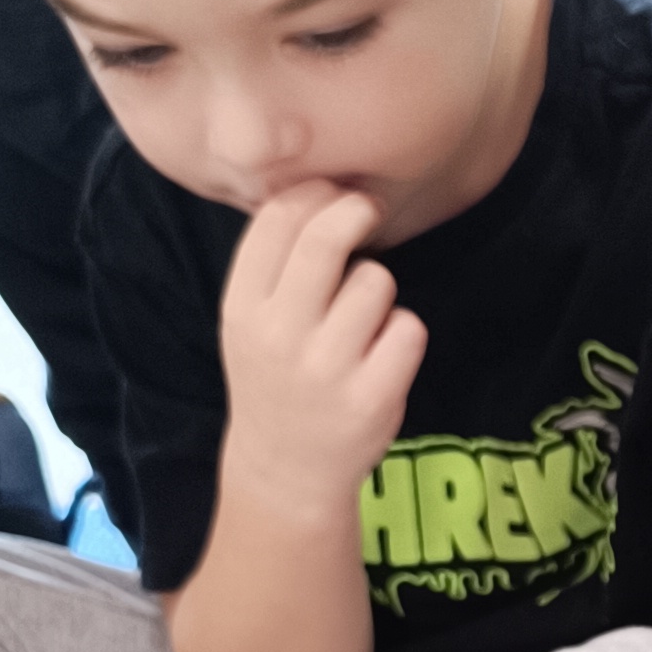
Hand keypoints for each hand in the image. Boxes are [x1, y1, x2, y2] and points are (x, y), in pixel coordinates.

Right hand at [216, 186, 427, 524]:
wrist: (286, 469)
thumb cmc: (275, 377)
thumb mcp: (250, 320)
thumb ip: (274, 261)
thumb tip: (318, 183)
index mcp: (243, 309)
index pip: (277, 222)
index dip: (313, 192)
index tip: (332, 191)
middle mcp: (280, 337)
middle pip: (326, 239)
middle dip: (354, 211)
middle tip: (368, 209)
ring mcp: (327, 369)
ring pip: (376, 281)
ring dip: (378, 290)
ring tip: (359, 322)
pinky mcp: (374, 396)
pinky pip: (408, 327)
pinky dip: (402, 333)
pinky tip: (380, 355)